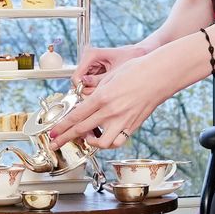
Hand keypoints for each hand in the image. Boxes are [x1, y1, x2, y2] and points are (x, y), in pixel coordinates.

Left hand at [49, 52, 175, 150]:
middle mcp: (111, 111)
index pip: (76, 116)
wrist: (160, 74)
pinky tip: (106, 137)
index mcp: (102, 97)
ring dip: (90, 143)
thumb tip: (88, 102)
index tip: (53, 133)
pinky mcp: (133, 126)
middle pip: (81, 130)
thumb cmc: (138, 70)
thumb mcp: (110, 77)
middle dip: (65, 138)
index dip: (61, 127)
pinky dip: (109, 143)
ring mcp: (123, 121)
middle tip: (56, 143)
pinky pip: (118, 142)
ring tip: (86, 138)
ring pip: (100, 143)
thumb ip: (97, 92)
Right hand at [72, 42, 146, 88]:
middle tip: (104, 93)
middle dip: (89, 90)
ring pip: (85, 85)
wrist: (140, 53)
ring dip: (95, 91)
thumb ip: (99, 81)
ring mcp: (91, 66)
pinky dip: (99, 89)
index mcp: (91, 55)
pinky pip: (91, 85)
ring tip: (109, 89)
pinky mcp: (95, 72)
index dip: (81, 89)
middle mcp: (88, 59)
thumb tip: (84, 88)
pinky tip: (109, 88)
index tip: (91, 96)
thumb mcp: (116, 72)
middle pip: (79, 83)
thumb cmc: (131, 57)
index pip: (76, 77)